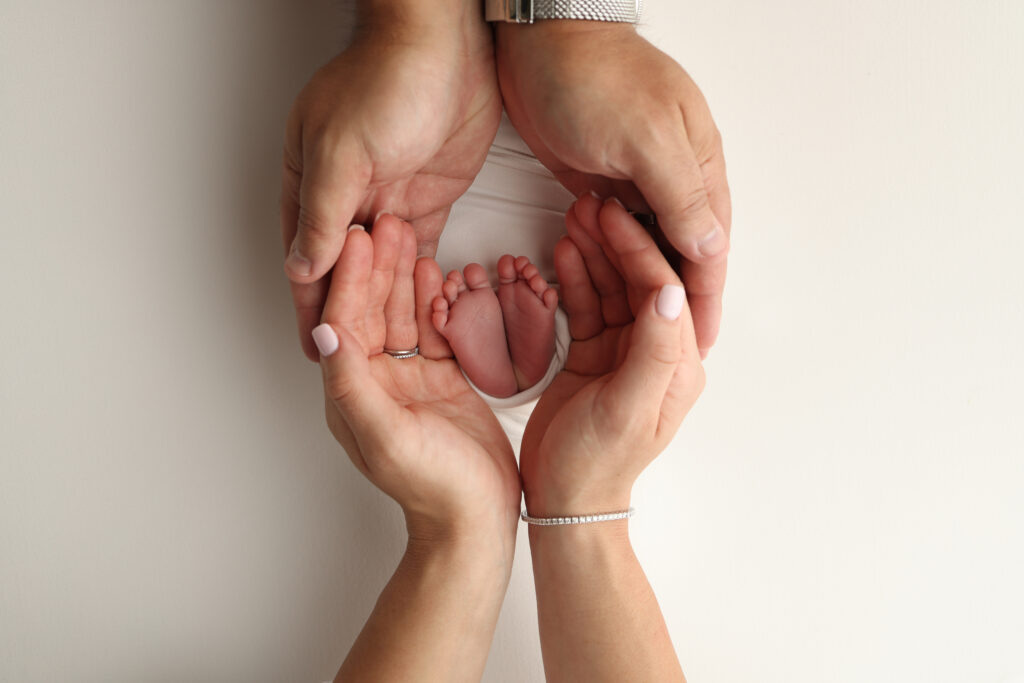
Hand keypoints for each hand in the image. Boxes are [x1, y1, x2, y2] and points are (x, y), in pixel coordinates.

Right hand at [283, 1, 501, 360]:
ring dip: (381, 304)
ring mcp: (389, 200)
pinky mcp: (429, 201)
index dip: (309, 305)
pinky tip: (420, 311)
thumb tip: (302, 269)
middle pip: (341, 270)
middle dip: (345, 315)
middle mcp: (348, 197)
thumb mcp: (343, 153)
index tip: (315, 348)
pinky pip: (419, 252)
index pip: (305, 258)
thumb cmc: (387, 80)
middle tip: (351, 361)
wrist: (447, 46)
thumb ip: (325, 216)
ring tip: (388, 349)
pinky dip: (418, 281)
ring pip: (380, 268)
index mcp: (312, 184)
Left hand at [313, 215, 519, 558]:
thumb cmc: (432, 488)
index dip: (350, 278)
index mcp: (350, 393)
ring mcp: (408, 379)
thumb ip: (351, 383)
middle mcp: (374, 381)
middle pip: (372, 310)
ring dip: (404, 274)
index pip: (345, 322)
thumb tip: (322, 332)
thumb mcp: (385, 436)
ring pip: (403, 314)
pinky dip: (436, 300)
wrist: (476, 518)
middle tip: (385, 221)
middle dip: (376, 264)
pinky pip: (435, 330)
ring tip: (408, 233)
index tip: (357, 238)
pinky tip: (436, 270)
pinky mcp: (441, 379)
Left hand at [495, 21, 730, 356]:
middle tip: (668, 354)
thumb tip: (713, 248)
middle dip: (678, 302)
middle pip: (684, 254)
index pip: (710, 249)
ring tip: (633, 327)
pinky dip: (611, 255)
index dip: (706, 302)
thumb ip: (681, 195)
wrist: (538, 41)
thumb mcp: (645, 138)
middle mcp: (675, 177)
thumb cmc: (592, 77)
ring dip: (641, 281)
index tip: (701, 349)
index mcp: (699, 166)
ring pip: (649, 246)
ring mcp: (638, 180)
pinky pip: (616, 231)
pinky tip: (601, 276)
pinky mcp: (602, 180)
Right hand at [520, 194, 705, 515]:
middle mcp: (655, 351)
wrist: (564, 498)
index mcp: (678, 364)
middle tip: (590, 205)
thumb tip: (672, 292)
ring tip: (573, 216)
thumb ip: (654, 352)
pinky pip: (587, 304)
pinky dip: (575, 277)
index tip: (615, 217)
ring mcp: (622, 350)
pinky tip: (562, 250)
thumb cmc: (598, 463)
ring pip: (611, 287)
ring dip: (594, 252)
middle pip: (638, 280)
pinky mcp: (593, 352)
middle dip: (616, 241)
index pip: (664, 290)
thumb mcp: (628, 409)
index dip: (640, 250)